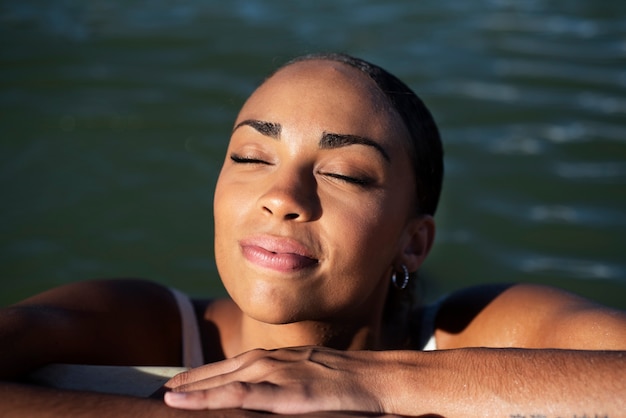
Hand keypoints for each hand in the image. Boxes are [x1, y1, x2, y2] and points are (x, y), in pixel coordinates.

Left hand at [163, 346, 394, 414]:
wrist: (376, 378)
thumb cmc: (348, 381)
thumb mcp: (311, 377)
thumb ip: (287, 384)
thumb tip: (273, 397)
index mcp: (276, 358)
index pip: (232, 367)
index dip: (204, 375)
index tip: (180, 385)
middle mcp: (271, 361)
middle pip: (222, 371)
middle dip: (191, 381)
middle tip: (163, 391)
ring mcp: (278, 373)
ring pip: (225, 381)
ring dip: (194, 388)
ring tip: (167, 397)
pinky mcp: (286, 392)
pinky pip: (241, 396)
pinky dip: (212, 397)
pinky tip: (191, 403)